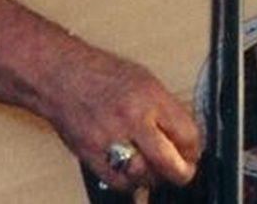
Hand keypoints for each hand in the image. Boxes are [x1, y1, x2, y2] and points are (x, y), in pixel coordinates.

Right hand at [43, 46, 201, 191]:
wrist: (62, 76)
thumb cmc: (102, 73)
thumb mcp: (145, 80)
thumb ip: (165, 108)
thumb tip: (183, 135)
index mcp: (150, 97)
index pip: (186, 132)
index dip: (195, 148)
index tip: (194, 152)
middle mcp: (132, 119)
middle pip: (167, 161)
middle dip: (182, 172)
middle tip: (185, 171)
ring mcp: (110, 139)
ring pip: (144, 176)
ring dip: (156, 177)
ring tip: (158, 169)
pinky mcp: (91, 155)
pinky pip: (119, 182)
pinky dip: (131, 182)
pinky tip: (134, 172)